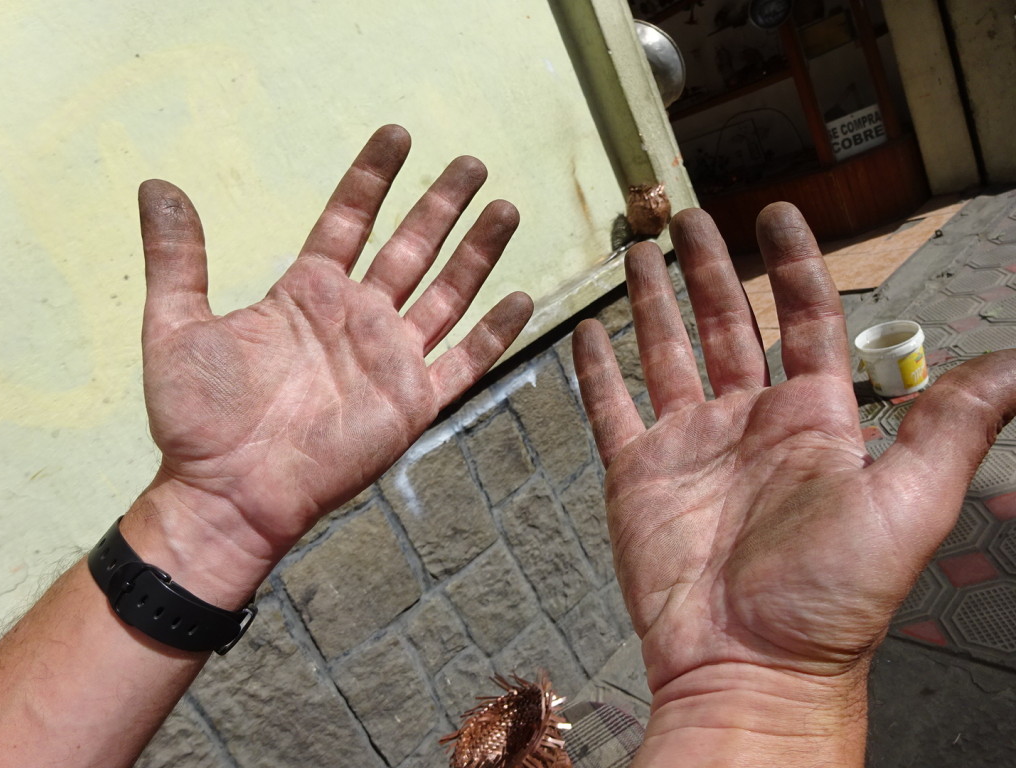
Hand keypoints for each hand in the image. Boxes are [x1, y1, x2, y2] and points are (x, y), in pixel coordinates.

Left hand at [128, 125, 531, 603]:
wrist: (230, 489)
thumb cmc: (200, 416)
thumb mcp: (177, 325)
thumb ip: (177, 257)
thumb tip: (157, 187)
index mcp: (307, 294)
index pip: (349, 220)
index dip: (372, 178)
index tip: (397, 135)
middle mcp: (356, 318)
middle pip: (411, 247)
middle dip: (442, 204)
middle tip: (471, 162)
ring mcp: (389, 359)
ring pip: (446, 292)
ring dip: (476, 251)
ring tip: (504, 208)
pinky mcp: (412, 402)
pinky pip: (465, 361)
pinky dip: (494, 333)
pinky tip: (522, 297)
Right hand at [574, 204, 1015, 764]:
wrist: (749, 665)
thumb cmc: (831, 595)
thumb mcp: (907, 503)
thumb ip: (951, 426)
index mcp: (811, 417)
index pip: (804, 317)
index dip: (794, 263)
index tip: (780, 214)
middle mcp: (748, 420)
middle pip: (727, 322)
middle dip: (709, 266)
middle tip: (689, 216)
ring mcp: (687, 443)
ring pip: (665, 351)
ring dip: (653, 301)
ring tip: (638, 250)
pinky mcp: (637, 473)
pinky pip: (612, 408)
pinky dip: (596, 370)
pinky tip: (586, 332)